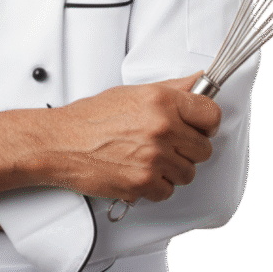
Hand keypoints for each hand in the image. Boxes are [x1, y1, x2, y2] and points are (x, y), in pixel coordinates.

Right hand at [42, 73, 220, 202]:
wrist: (61, 142)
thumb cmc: (90, 118)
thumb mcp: (132, 92)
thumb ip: (171, 88)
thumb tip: (197, 80)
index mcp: (161, 101)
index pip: (211, 114)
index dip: (206, 123)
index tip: (200, 126)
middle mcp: (161, 128)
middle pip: (204, 148)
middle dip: (187, 149)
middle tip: (167, 144)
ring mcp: (154, 157)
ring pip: (188, 173)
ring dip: (172, 170)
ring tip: (149, 158)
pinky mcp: (144, 183)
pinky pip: (168, 191)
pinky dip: (155, 186)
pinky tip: (139, 171)